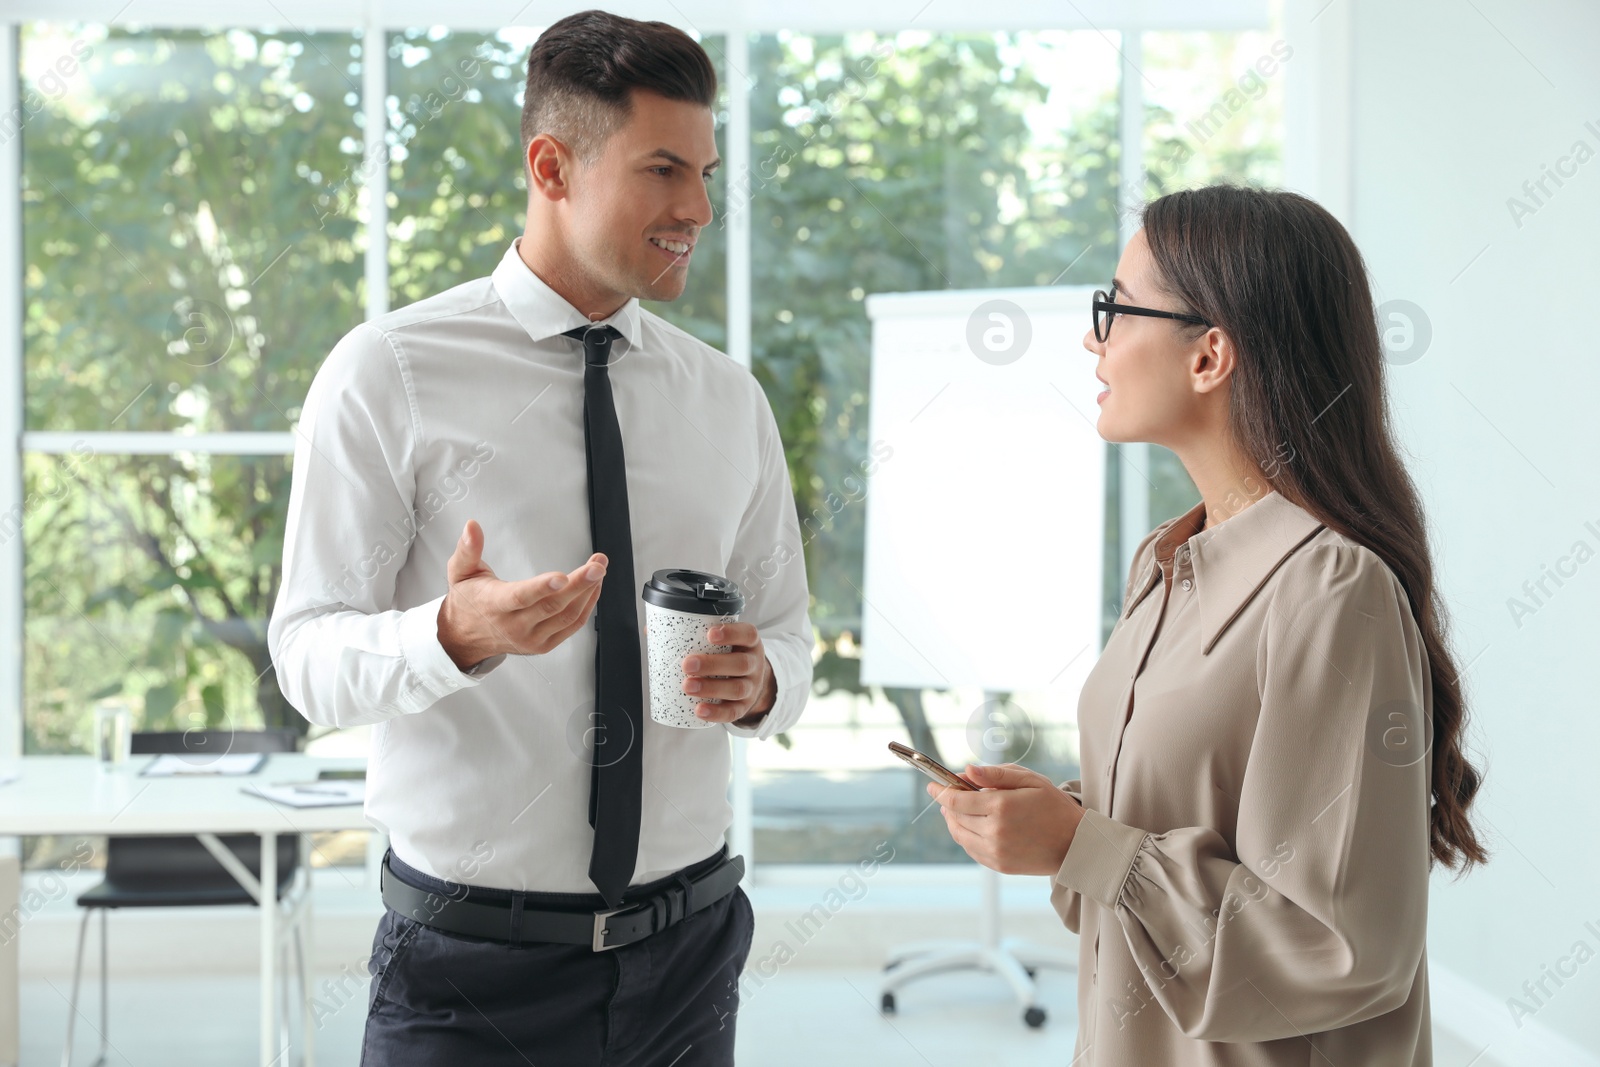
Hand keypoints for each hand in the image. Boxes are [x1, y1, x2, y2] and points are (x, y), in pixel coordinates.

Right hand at [436, 519, 606, 670]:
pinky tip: (594, 587)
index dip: (541, 587)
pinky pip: (572, 626)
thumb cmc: (468, 600)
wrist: (466, 637)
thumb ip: (468, 549)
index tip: (562, 575)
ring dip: (588, 592)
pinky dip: (587, 606)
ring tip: (598, 568)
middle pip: (552, 606)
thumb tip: (472, 526)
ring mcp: (531, 639)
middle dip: (579, 584)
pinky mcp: (544, 645)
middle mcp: (514, 626)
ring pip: (567, 617)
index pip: (520, 597)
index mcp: (494, 605)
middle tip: (597, 565)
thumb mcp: (460, 571)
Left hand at [681, 622, 776, 726]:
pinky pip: (733, 712)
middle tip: (687, 665)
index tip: (709, 634)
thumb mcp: (722, 642)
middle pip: (741, 664)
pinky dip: (716, 712)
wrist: (749, 681)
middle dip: (713, 664)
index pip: (748, 634)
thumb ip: (692, 632)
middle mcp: (754, 664)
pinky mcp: (744, 707)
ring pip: (737, 689)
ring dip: (711, 688)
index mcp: (749, 643)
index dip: (732, 633)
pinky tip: (699, 710)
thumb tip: (650, 630)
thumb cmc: (726, 655)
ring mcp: (751, 687)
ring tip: (687, 686)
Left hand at [927, 763, 1085, 874]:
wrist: (1075, 843)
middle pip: (955, 817)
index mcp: (1001, 807)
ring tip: (956, 811)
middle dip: (948, 804)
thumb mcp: (1029, 780)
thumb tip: (966, 771)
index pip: (957, 800)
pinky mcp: (999, 865)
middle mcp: (995, 832)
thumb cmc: (1054, 806)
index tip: (932, 785)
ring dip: (953, 821)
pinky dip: (966, 836)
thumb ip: (995, 774)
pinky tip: (971, 826)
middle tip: (948, 794)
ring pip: (960, 835)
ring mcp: (996, 852)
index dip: (941, 792)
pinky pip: (971, 849)